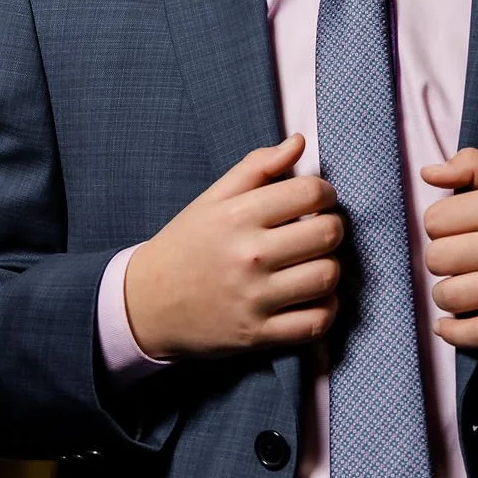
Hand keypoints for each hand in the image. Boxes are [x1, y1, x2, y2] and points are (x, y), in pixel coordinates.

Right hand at [124, 134, 341, 358]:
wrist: (145, 305)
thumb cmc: (186, 244)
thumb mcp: (213, 198)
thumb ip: (257, 166)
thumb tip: (299, 142)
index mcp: (238, 216)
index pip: (310, 193)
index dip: (325, 192)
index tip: (319, 200)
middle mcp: (248, 257)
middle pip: (327, 234)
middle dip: (332, 227)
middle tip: (319, 229)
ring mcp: (253, 299)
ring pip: (327, 277)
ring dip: (330, 267)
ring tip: (314, 262)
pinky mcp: (257, 335)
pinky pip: (316, 323)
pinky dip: (326, 309)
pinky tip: (313, 295)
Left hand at [420, 147, 477, 347]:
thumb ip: (474, 167)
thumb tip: (427, 172)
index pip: (435, 219)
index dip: (440, 225)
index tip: (457, 229)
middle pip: (436, 258)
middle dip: (442, 259)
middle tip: (462, 258)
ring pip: (450, 296)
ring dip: (447, 295)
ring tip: (462, 287)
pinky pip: (477, 334)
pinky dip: (455, 332)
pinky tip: (450, 325)